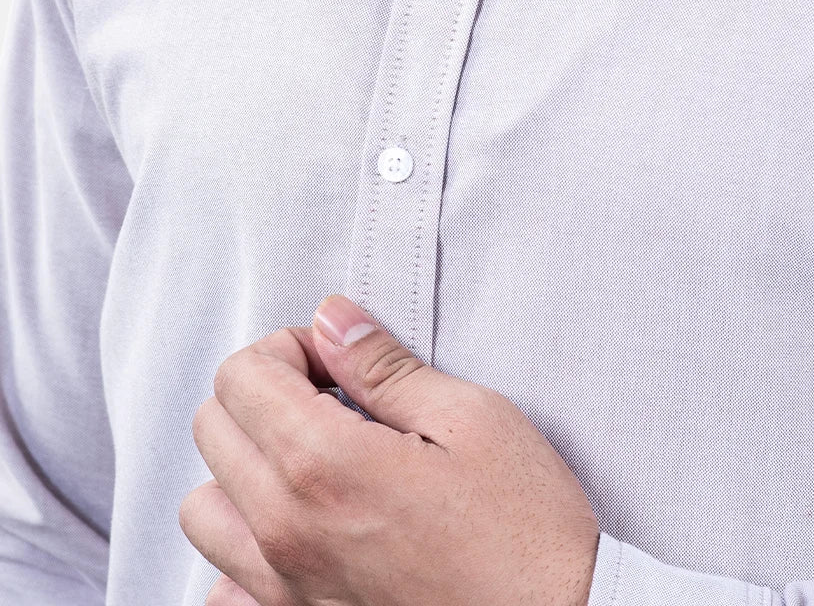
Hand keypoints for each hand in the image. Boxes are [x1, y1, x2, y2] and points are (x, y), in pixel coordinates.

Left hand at [179, 294, 600, 605]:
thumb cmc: (524, 526)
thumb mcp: (470, 417)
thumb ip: (385, 365)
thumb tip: (332, 319)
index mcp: (323, 465)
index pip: (242, 374)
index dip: (289, 348)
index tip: (337, 361)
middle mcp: (285, 530)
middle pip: (212, 427)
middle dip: (263, 392)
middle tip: (331, 397)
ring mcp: (285, 588)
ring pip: (203, 508)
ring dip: (243, 467)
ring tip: (311, 459)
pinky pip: (224, 586)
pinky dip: (244, 550)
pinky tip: (303, 531)